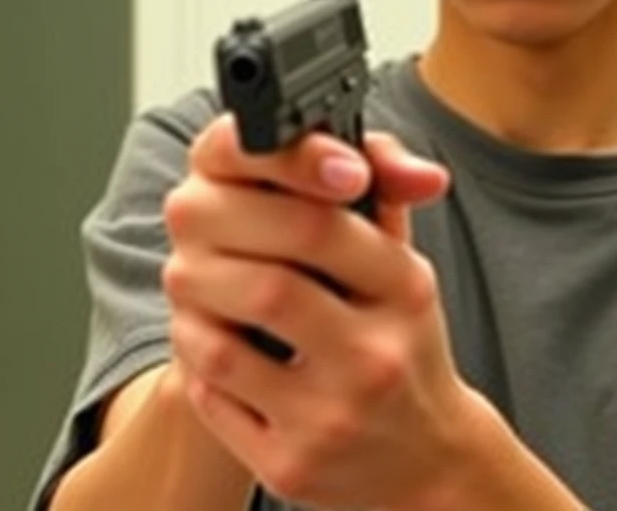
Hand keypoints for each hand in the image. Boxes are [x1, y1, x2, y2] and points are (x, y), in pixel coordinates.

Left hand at [161, 115, 477, 509]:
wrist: (428, 458)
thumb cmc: (404, 342)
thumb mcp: (404, 264)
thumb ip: (378, 190)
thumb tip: (348, 150)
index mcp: (405, 290)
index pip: (324, 224)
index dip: (270, 191)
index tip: (242, 172)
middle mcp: (374, 355)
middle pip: (265, 282)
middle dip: (209, 245)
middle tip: (189, 223)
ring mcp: (331, 417)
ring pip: (222, 343)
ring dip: (190, 301)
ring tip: (191, 277)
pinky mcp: (291, 466)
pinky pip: (211, 398)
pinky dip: (193, 356)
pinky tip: (204, 333)